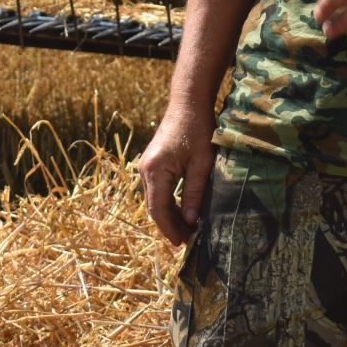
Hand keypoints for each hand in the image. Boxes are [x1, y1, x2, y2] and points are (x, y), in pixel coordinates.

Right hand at [135, 108, 213, 244]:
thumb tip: (191, 221)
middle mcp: (145, 170)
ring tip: (188, 228)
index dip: (170, 229)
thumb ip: (194, 193)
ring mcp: (146, 166)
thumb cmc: (198, 130)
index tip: (183, 244)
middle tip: (189, 240)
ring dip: (169, 215)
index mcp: (155, 171)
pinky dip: (168, 202)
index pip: (159, 210)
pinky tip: (183, 209)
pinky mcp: (151, 162)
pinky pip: (157, 189)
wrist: (187, 103)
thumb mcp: (202, 164)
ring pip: (155, 199)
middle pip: (154, 207)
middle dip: (170, 225)